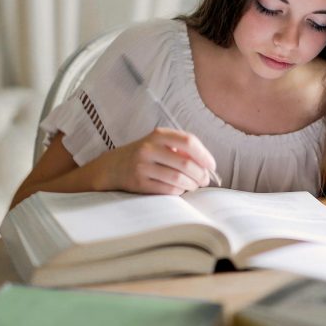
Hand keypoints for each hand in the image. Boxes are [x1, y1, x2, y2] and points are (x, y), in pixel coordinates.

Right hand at [99, 127, 217, 194]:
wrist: (112, 166)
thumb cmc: (145, 155)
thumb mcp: (160, 144)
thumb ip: (181, 150)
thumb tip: (207, 166)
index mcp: (159, 135)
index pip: (189, 141)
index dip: (204, 155)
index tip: (212, 166)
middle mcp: (149, 148)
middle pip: (186, 164)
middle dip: (201, 175)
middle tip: (205, 180)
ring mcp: (142, 166)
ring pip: (178, 179)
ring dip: (191, 185)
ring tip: (194, 185)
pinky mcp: (138, 183)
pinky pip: (167, 189)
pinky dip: (179, 191)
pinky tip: (180, 189)